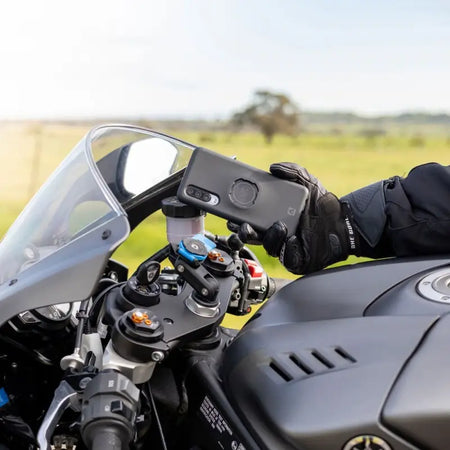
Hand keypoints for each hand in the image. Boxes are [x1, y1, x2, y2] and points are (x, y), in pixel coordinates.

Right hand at [229, 162, 359, 273]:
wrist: (344, 222)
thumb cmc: (323, 205)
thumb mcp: (307, 183)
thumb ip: (292, 171)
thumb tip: (273, 167)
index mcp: (271, 218)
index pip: (249, 221)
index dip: (239, 220)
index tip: (233, 217)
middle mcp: (275, 234)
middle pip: (251, 237)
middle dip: (244, 233)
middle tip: (245, 227)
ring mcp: (285, 248)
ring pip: (269, 247)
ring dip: (270, 238)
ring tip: (280, 226)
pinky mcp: (297, 260)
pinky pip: (287, 258)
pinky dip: (288, 249)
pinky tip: (293, 240)